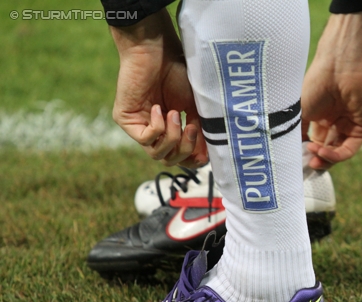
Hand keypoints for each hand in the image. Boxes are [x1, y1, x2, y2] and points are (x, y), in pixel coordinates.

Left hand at [110, 9, 206, 166]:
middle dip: (184, 149)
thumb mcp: (195, 108)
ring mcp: (138, 126)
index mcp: (169, 129)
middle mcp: (153, 131)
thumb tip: (206, 157)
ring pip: (156, 154)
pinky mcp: (125, 119)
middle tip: (192, 128)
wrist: (157, 51)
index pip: (179, 158)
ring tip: (175, 114)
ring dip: (172, 137)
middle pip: (169, 160)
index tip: (205, 152)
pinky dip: (157, 127)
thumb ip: (200, 132)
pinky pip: (144, 139)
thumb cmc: (178, 73)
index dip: (192, 160)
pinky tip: (158, 108)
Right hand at [302, 10, 361, 169]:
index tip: (294, 163)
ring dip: (324, 159)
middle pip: (327, 150)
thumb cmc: (316, 83)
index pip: (315, 142)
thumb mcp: (298, 111)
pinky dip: (335, 155)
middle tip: (305, 165)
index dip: (305, 154)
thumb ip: (296, 132)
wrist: (339, 66)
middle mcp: (336, 122)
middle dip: (316, 160)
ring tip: (312, 158)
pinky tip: (322, 151)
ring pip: (338, 153)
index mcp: (321, 116)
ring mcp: (350, 125)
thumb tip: (290, 153)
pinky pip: (349, 149)